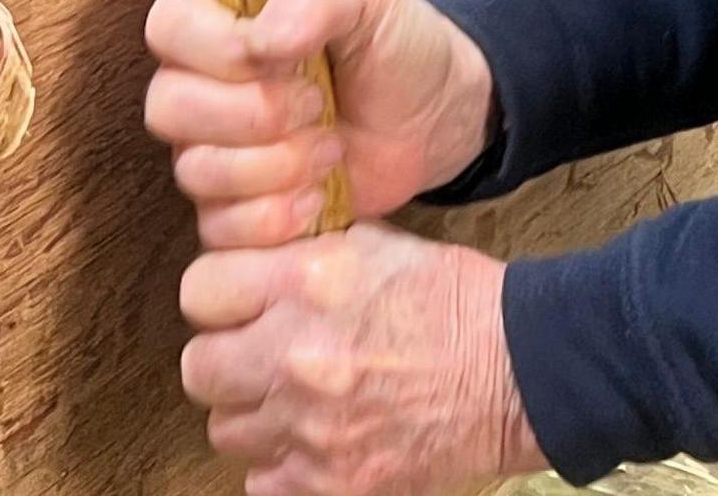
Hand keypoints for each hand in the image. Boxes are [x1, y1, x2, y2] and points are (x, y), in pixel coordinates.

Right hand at [146, 0, 492, 249]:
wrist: (434, 120)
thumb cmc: (396, 45)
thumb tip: (263, 38)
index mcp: (218, 15)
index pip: (169, 27)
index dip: (221, 50)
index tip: (289, 57)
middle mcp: (200, 82)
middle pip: (168, 108)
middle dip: (255, 115)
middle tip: (318, 104)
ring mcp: (211, 149)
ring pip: (193, 171)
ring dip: (272, 166)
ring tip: (330, 148)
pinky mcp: (233, 209)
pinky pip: (217, 227)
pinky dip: (274, 217)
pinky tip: (318, 195)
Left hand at [180, 225, 543, 495]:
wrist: (518, 372)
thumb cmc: (455, 303)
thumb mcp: (376, 245)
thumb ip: (304, 258)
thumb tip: (257, 269)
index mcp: (306, 284)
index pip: (199, 292)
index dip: (220, 297)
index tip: (239, 305)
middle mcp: (296, 355)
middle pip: (199, 368)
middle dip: (226, 361)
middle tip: (258, 357)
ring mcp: (311, 426)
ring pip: (227, 430)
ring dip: (254, 415)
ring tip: (294, 401)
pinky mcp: (333, 481)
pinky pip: (262, 481)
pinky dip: (282, 466)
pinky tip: (314, 441)